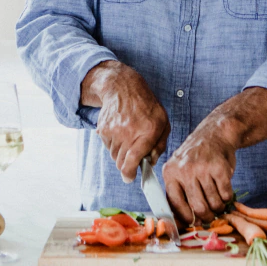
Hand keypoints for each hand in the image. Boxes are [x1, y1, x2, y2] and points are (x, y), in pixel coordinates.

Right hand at [82, 61, 169, 182]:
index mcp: (149, 130)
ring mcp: (114, 130)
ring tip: (128, 137)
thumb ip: (160, 144)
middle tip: (132, 157)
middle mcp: (130, 131)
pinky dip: (113, 144)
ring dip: (120, 153)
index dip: (129, 173)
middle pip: (121, 163)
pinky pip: (107, 146)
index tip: (130, 177)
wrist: (123, 88)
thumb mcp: (163, 121)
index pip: (133, 160)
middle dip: (126, 165)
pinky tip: (120, 131)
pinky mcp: (103, 129)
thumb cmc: (147, 106)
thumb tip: (151, 162)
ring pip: (114, 156)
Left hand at [162, 122, 235, 224]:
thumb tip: (181, 222)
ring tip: (219, 203)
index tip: (193, 222)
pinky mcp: (220, 167)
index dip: (186, 218)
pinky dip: (227, 197)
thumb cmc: (197, 156)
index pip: (175, 204)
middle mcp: (185, 170)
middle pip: (197, 207)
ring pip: (213, 202)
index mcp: (170, 172)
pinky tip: (225, 191)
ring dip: (218, 207)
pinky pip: (225, 193)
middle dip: (206, 216)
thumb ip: (178, 191)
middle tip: (210, 217)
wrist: (215, 133)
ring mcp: (203, 168)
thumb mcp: (180, 168)